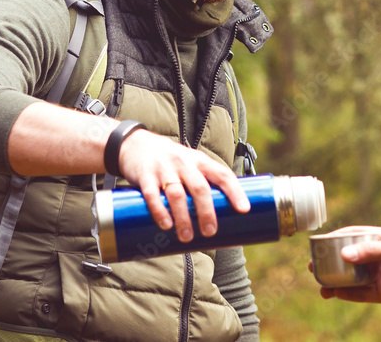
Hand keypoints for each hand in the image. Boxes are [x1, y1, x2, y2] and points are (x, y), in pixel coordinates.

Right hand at [116, 129, 249, 242]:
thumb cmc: (171, 162)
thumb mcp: (191, 165)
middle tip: (210, 232)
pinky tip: (165, 225)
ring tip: (187, 236)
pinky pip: (152, 194)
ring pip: (177, 194)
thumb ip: (203, 185)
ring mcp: (164, 168)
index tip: (244, 209)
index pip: (222, 174)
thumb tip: (223, 218)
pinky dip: (160, 211)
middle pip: (200, 188)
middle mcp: (184, 163)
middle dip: (207, 211)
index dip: (235, 191)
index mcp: (200, 161)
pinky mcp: (145, 175)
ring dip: (183, 217)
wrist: (136, 144)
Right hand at [313, 226, 380, 309]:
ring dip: (335, 282)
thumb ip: (370, 250)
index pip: (350, 236)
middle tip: (313, 268)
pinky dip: (347, 294)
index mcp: (377, 239)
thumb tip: (344, 254)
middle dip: (329, 263)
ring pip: (350, 278)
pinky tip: (335, 294)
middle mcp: (375, 257)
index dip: (334, 240)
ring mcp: (377, 275)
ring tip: (322, 286)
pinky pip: (360, 294)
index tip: (318, 244)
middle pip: (346, 259)